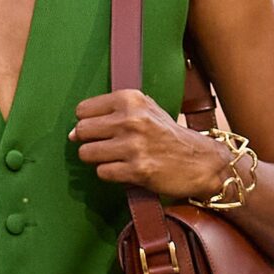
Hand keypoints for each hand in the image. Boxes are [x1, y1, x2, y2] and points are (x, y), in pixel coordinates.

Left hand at [70, 91, 226, 200]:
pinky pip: (102, 172)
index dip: (86, 122)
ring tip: (114, 158)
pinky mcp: (136, 170)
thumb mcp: (146, 109)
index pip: (83, 110)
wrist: (200, 161)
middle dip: (87, 141)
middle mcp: (131, 119)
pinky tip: (124, 169)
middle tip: (104, 146)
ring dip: (97, 159)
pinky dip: (109, 173)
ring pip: (87, 153)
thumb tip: (73, 132)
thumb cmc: (168, 135)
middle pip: (82, 131)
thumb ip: (112, 113)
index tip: (98, 129)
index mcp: (131, 100)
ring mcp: (133, 145)